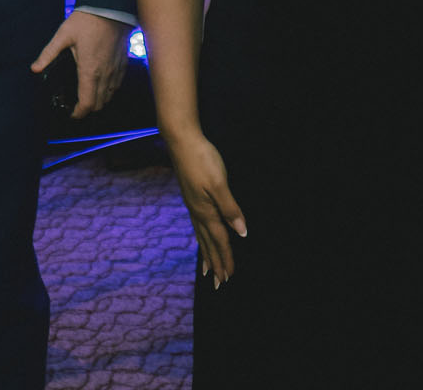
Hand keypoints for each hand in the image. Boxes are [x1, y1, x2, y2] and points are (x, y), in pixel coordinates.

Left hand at [29, 9, 129, 117]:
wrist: (111, 7)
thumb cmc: (87, 20)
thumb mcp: (63, 35)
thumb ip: (48, 53)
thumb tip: (34, 68)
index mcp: (89, 70)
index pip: (87, 103)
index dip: (79, 114)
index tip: (71, 114)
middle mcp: (105, 74)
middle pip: (100, 104)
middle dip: (88, 109)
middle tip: (76, 106)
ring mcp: (116, 70)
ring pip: (110, 96)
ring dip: (100, 101)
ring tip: (87, 97)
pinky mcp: (123, 63)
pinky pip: (118, 85)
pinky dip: (109, 90)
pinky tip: (101, 84)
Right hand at [164, 131, 247, 284]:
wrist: (181, 140)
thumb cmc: (202, 159)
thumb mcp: (220, 184)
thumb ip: (230, 209)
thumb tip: (241, 232)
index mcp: (206, 210)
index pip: (219, 240)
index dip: (226, 258)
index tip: (228, 278)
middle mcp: (197, 211)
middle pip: (208, 243)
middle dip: (214, 263)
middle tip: (218, 283)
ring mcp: (192, 204)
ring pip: (200, 235)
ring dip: (206, 253)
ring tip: (207, 269)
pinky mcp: (190, 196)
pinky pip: (196, 224)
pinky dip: (200, 237)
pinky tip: (201, 235)